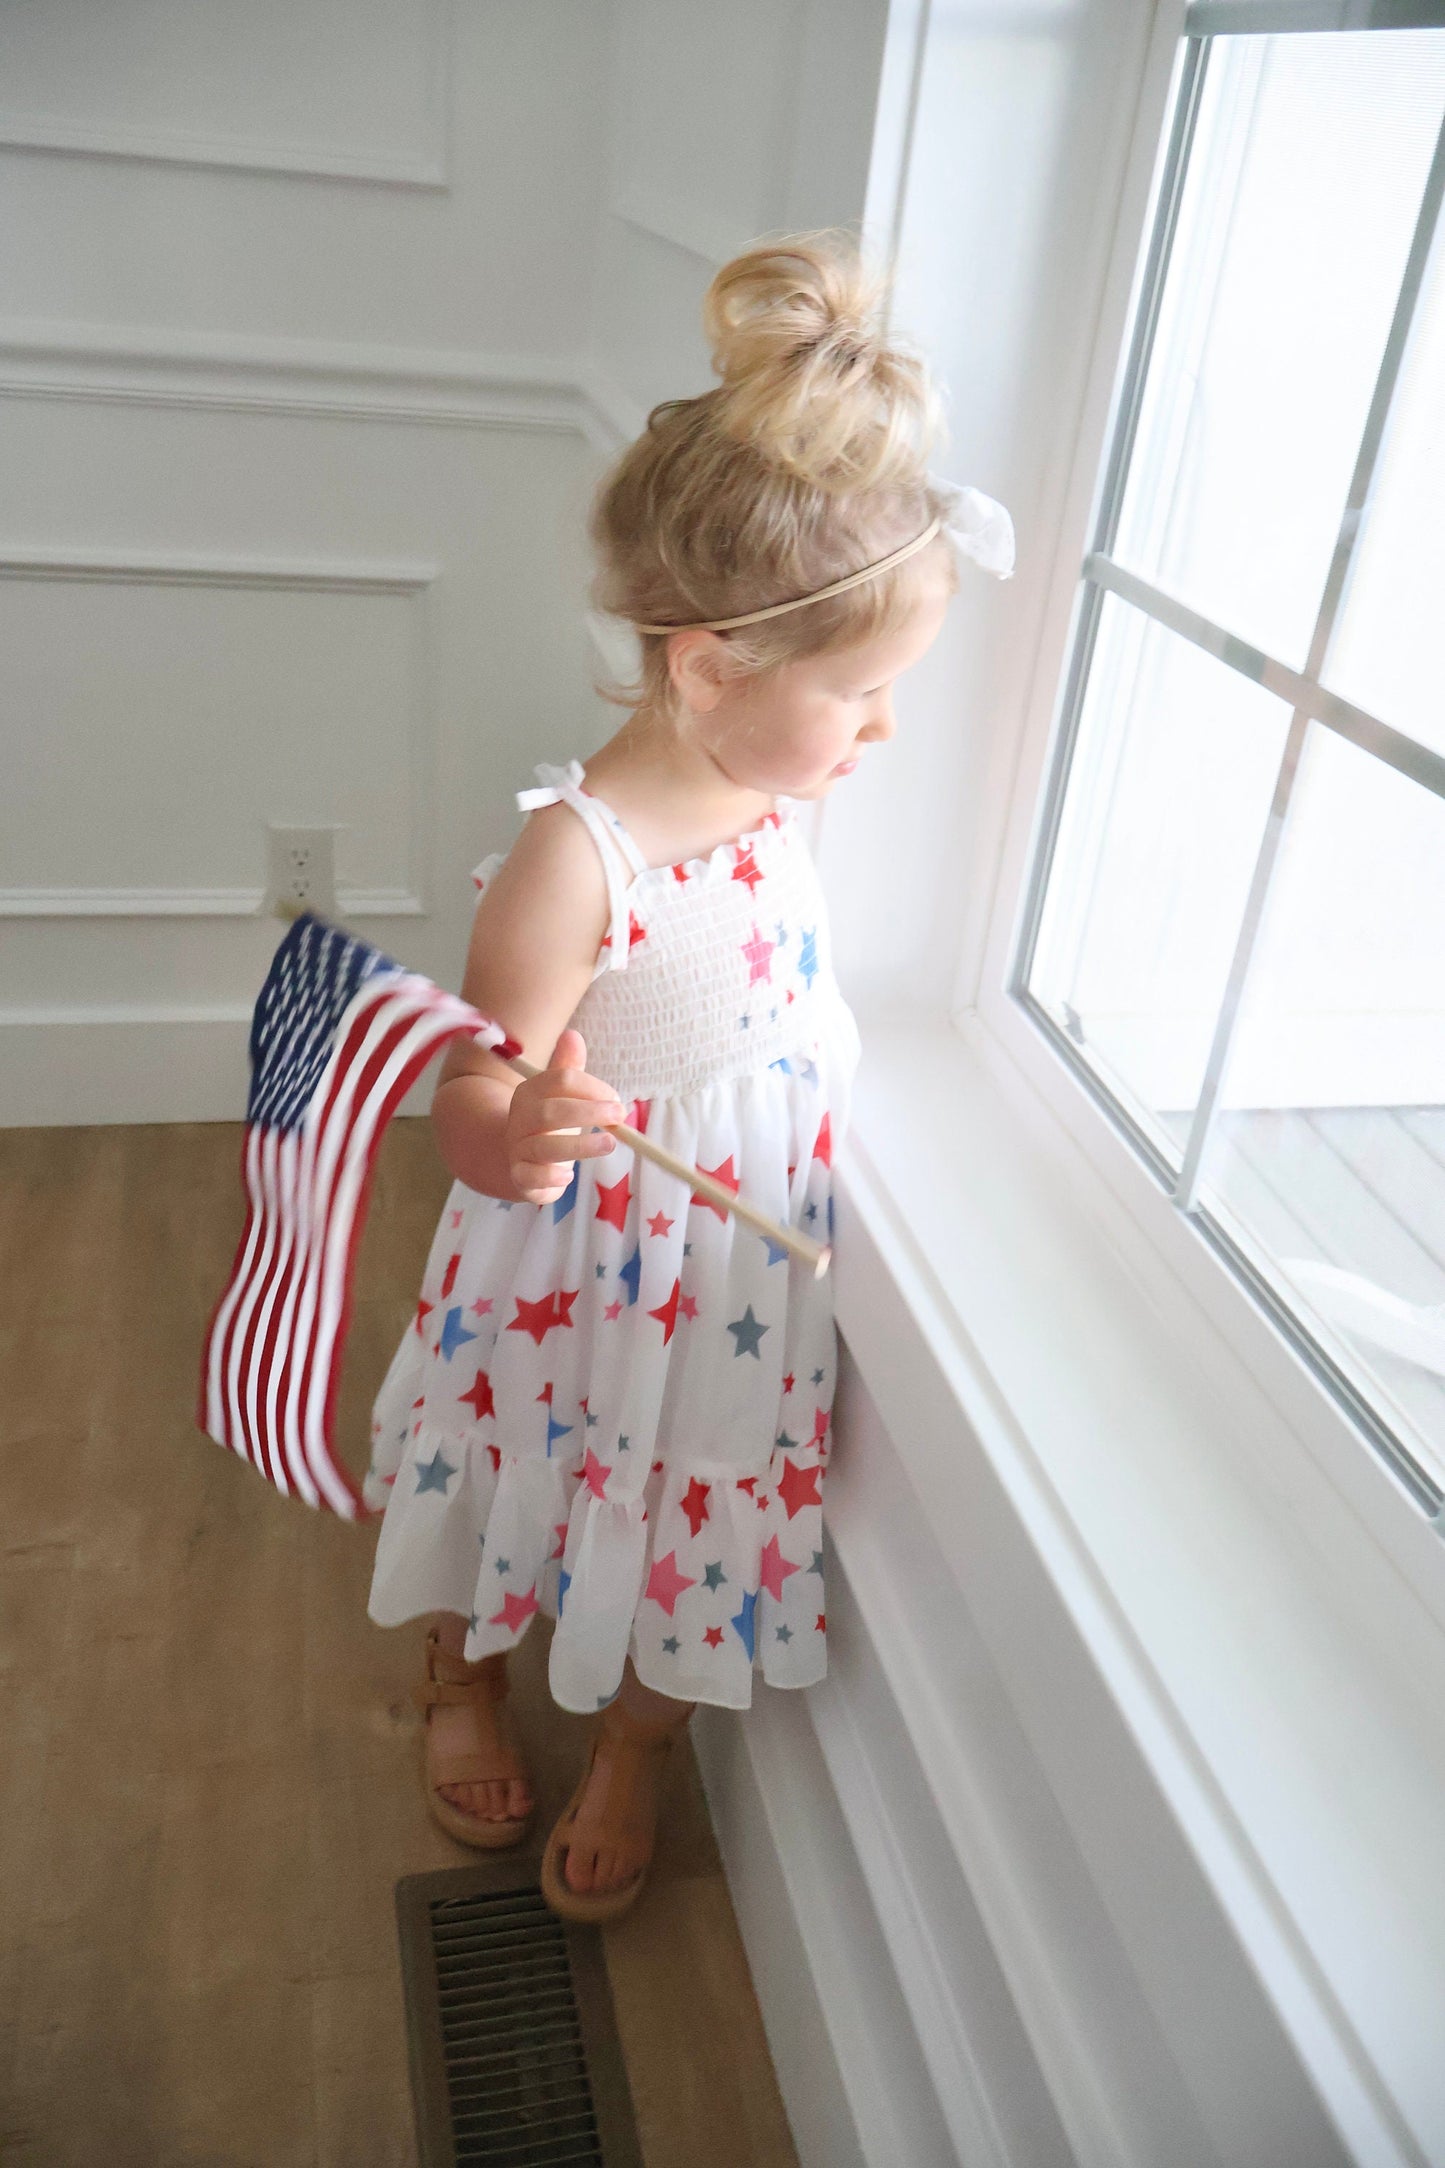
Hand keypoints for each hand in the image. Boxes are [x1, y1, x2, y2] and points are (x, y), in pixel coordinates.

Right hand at [506, 1028, 623, 1205]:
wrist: (517, 1159)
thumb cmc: (549, 1123)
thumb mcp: (559, 1094)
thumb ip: (569, 1068)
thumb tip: (573, 1035)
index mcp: (530, 1092)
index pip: (561, 1081)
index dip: (593, 1088)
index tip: (616, 1099)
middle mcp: (520, 1119)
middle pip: (551, 1112)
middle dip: (589, 1112)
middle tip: (619, 1117)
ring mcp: (518, 1149)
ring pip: (545, 1147)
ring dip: (581, 1145)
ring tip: (609, 1144)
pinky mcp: (520, 1177)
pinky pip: (531, 1177)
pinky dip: (551, 1177)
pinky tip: (569, 1177)